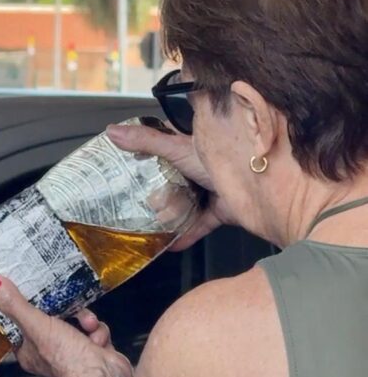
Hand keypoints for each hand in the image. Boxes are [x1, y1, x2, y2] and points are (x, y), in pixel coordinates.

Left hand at [0, 272, 130, 376]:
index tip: (32, 290)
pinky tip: (98, 339)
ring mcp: (72, 352)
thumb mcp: (35, 324)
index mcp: (28, 351)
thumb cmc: (67, 360)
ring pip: (77, 321)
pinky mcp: (93, 351)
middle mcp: (49, 352)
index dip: (27, 306)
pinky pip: (94, 330)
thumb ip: (14, 303)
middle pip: (53, 318)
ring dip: (85, 320)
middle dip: (66, 310)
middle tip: (68, 306)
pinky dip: (99, 331)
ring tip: (87, 325)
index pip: (21, 323)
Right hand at [106, 122, 235, 249]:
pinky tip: (171, 245)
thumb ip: (146, 140)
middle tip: (132, 199)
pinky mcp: (219, 209)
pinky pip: (200, 223)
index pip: (164, 144)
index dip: (144, 151)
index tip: (124, 161)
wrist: (263, 187)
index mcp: (191, 145)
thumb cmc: (223, 158)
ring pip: (184, 202)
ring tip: (149, 224)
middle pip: (171, 177)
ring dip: (169, 214)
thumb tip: (113, 131)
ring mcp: (210, 188)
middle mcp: (200, 166)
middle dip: (155, 190)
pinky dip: (187, 234)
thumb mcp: (178, 147)